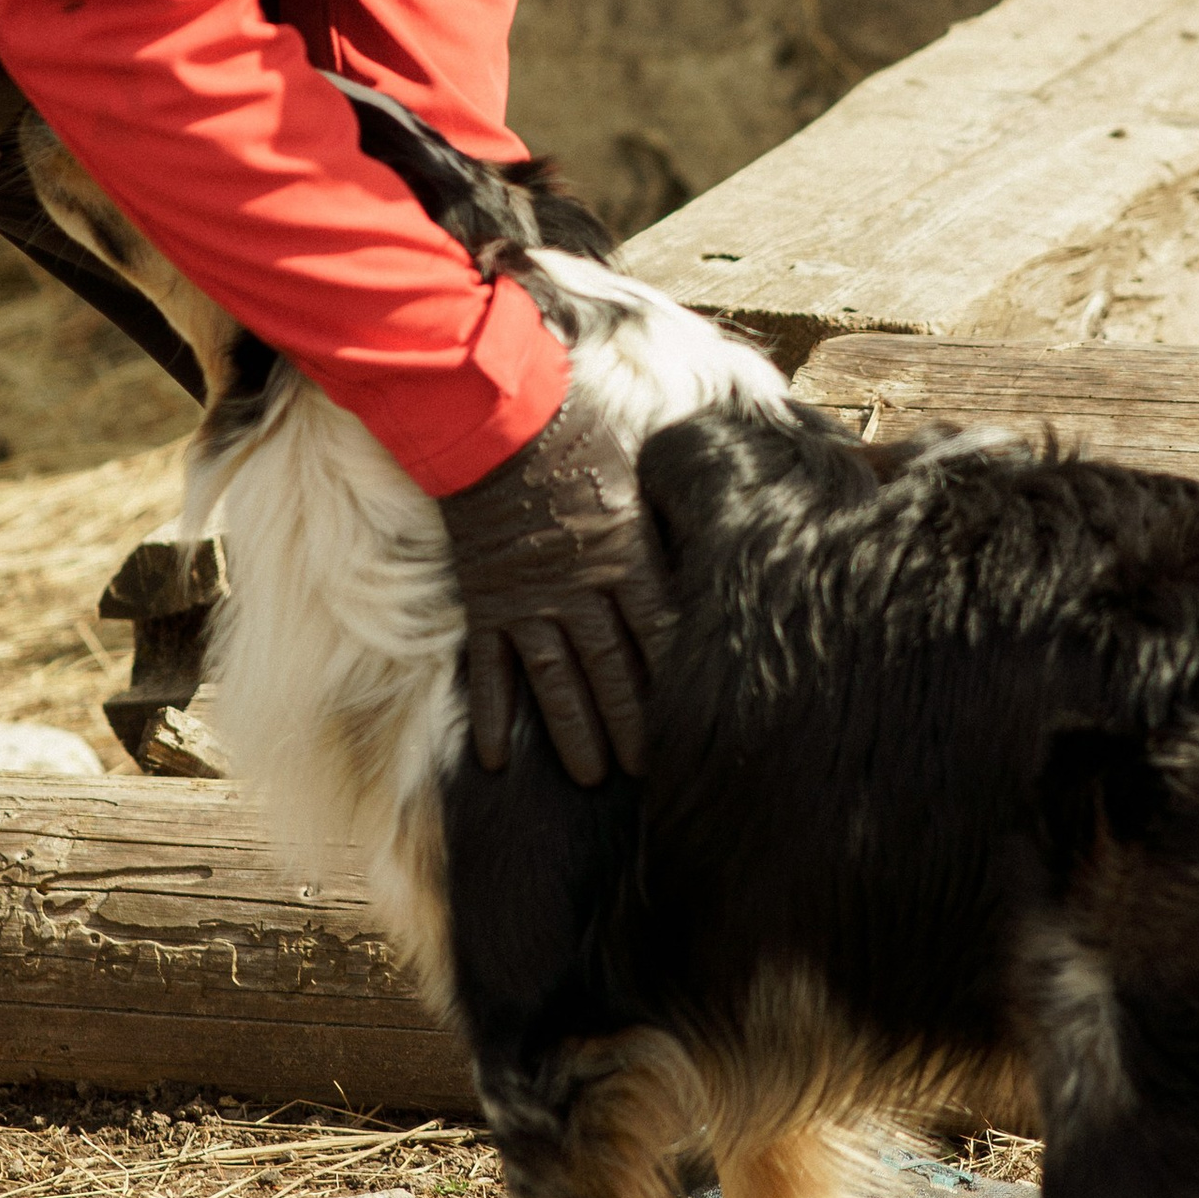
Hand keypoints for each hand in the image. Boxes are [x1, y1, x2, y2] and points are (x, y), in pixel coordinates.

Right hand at [438, 384, 670, 784]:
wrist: (492, 419)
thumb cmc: (573, 429)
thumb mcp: (639, 463)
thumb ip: (667, 508)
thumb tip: (711, 520)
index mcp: (625, 553)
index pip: (658, 631)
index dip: (673, 679)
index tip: (691, 717)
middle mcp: (580, 587)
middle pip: (613, 667)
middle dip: (631, 722)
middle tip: (647, 770)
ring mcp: (529, 599)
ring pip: (556, 680)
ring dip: (573, 731)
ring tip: (589, 778)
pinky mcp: (487, 601)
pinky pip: (489, 668)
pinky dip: (491, 712)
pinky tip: (494, 759)